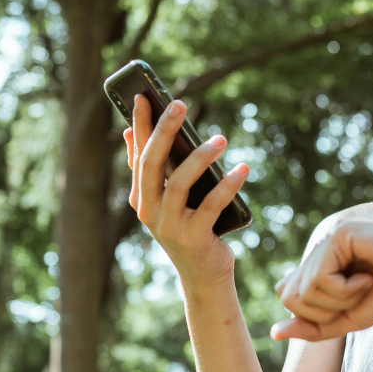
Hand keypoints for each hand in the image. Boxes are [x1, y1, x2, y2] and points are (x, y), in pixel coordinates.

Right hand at [123, 93, 249, 287]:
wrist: (203, 275)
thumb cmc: (189, 229)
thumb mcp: (167, 199)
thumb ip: (153, 169)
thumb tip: (130, 131)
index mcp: (141, 196)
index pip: (138, 153)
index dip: (141, 125)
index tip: (144, 96)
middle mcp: (148, 210)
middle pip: (153, 163)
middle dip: (164, 131)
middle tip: (179, 104)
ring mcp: (169, 225)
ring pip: (180, 183)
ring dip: (200, 157)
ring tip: (221, 139)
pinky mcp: (193, 238)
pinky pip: (211, 206)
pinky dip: (227, 186)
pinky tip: (242, 170)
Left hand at [271, 219, 372, 340]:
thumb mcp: (352, 317)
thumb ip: (314, 326)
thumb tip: (275, 333)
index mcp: (320, 262)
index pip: (287, 296)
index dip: (315, 315)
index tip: (350, 306)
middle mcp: (319, 247)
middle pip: (289, 297)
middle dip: (324, 312)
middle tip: (358, 298)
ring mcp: (327, 238)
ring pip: (302, 291)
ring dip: (338, 302)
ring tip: (365, 286)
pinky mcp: (338, 235)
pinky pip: (320, 280)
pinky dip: (345, 291)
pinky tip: (368, 278)